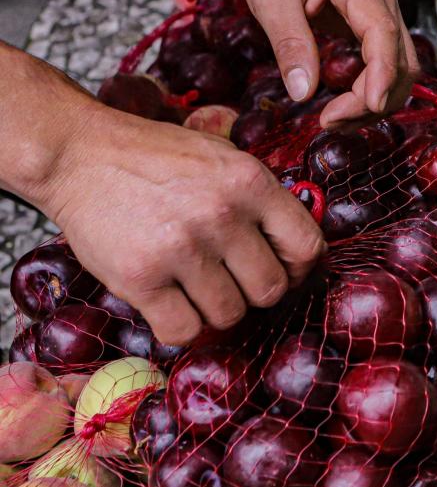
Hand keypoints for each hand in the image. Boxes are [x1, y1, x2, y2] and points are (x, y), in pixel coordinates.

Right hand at [38, 103, 325, 345]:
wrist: (79, 154)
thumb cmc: (157, 159)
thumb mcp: (223, 158)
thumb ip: (262, 199)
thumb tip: (303, 250)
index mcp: (251, 183)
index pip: (307, 247)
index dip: (299, 268)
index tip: (281, 269)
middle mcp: (222, 215)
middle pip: (270, 289)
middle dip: (255, 293)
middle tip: (231, 279)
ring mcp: (181, 248)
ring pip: (229, 315)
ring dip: (214, 309)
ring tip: (193, 284)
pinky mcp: (140, 277)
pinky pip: (183, 331)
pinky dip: (179, 326)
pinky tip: (169, 302)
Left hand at [241, 0, 417, 127]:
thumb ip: (289, 43)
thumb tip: (303, 93)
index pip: (382, 32)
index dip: (381, 73)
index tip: (369, 105)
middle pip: (401, 58)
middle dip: (374, 98)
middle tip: (330, 122)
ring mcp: (385, 13)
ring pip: (401, 68)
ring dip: (376, 102)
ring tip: (334, 121)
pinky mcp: (377, 27)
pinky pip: (388, 65)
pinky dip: (372, 91)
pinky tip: (345, 108)